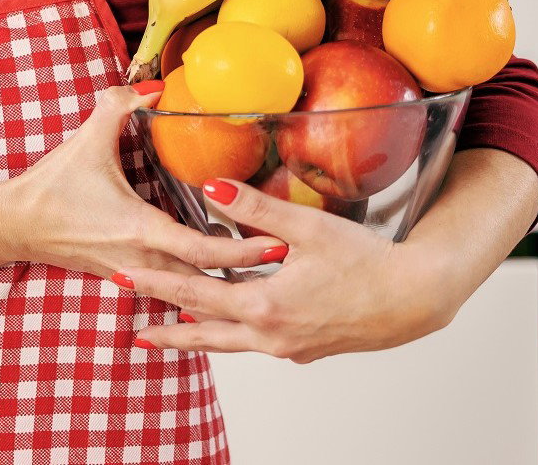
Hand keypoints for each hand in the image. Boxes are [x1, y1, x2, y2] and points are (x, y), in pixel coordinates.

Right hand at [0, 84, 284, 281]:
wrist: (15, 227)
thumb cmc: (51, 188)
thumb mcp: (87, 140)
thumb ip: (120, 107)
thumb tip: (155, 87)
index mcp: (141, 229)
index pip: (203, 250)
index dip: (243, 249)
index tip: (279, 243)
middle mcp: (143, 259)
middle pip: (210, 279)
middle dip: (249, 272)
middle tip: (289, 261)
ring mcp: (135, 273)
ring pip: (192, 290)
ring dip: (225, 284)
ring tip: (267, 275)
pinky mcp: (127, 276)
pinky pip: (172, 287)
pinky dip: (199, 286)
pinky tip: (223, 282)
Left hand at [117, 177, 461, 362]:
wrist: (414, 299)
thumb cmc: (366, 261)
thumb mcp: (307, 227)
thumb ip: (256, 206)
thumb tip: (211, 187)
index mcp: (264, 305)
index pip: (194, 293)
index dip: (156, 283)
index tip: (123, 276)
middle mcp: (270, 335)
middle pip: (204, 329)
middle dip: (165, 324)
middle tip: (129, 323)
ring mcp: (287, 347)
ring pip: (229, 343)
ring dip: (195, 337)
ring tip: (163, 336)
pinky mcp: (304, 349)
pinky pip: (256, 343)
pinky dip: (232, 335)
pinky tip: (229, 326)